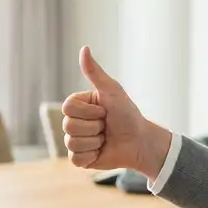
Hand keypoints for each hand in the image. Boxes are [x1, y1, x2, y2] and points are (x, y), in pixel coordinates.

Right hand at [62, 46, 171, 176]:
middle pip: (69, 126)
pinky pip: (76, 159)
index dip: (89, 112)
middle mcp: (74, 122)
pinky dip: (92, 156)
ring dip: (95, 142)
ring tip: (105, 138)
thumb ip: (95, 72)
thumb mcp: (112, 91)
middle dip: (94, 127)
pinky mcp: (80, 158)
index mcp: (78, 105)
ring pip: (72, 143)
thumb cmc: (127, 114)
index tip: (104, 110)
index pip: (68, 108)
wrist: (140, 141)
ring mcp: (75, 141)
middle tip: (106, 125)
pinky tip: (101, 150)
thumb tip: (84, 48)